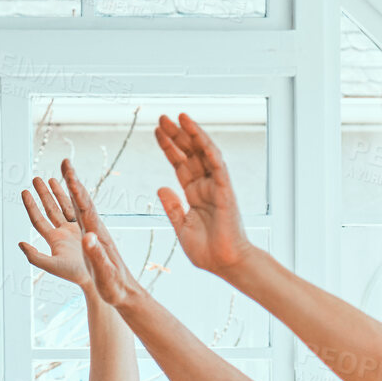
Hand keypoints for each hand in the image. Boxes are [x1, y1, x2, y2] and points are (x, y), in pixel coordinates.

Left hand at [19, 176, 90, 289]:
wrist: (95, 277)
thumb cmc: (74, 274)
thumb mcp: (52, 266)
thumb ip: (34, 256)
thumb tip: (20, 243)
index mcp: (53, 240)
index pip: (38, 220)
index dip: (30, 206)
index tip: (24, 191)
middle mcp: (61, 233)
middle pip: (49, 210)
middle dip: (42, 194)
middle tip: (35, 179)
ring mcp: (73, 230)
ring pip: (63, 207)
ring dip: (56, 194)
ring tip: (50, 178)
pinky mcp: (85, 228)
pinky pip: (77, 210)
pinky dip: (72, 199)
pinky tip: (70, 188)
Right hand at [60, 159, 143, 308]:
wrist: (126, 293)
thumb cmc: (115, 286)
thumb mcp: (105, 273)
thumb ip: (96, 254)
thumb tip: (86, 236)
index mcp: (98, 236)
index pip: (85, 208)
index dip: (76, 189)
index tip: (68, 172)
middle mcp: (96, 230)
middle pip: (82, 201)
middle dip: (72, 181)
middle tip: (65, 161)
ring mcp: (95, 233)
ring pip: (80, 206)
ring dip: (71, 189)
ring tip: (62, 174)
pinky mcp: (93, 239)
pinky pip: (80, 217)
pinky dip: (74, 203)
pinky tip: (71, 198)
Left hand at [156, 114, 253, 276]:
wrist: (225, 264)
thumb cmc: (207, 251)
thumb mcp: (181, 226)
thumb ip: (172, 207)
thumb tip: (161, 187)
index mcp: (194, 194)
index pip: (180, 164)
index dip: (169, 147)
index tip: (156, 131)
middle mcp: (205, 186)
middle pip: (189, 154)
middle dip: (176, 135)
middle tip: (161, 117)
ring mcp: (216, 186)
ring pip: (203, 153)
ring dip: (191, 134)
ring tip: (177, 117)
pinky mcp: (225, 189)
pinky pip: (216, 163)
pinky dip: (206, 146)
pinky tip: (196, 132)